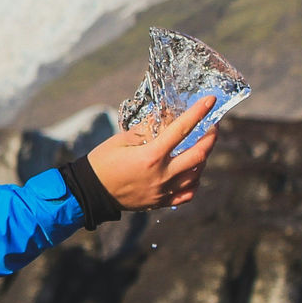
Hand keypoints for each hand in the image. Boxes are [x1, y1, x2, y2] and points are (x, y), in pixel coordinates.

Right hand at [85, 95, 217, 210]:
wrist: (89, 192)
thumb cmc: (102, 162)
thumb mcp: (122, 140)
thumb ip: (147, 129)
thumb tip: (167, 117)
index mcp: (150, 156)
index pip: (181, 129)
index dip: (197, 112)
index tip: (210, 100)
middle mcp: (161, 174)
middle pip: (198, 154)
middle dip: (210, 137)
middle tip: (211, 127)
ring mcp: (163, 190)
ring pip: (197, 174)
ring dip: (203, 158)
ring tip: (200, 147)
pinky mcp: (160, 202)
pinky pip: (188, 193)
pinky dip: (194, 181)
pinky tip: (192, 172)